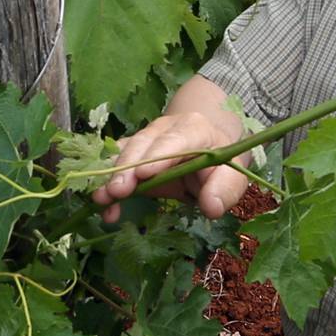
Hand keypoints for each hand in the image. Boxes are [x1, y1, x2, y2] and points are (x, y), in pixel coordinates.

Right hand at [94, 113, 252, 223]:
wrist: (208, 143)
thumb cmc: (219, 161)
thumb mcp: (233, 174)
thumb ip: (225, 189)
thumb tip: (211, 207)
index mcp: (193, 129)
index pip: (176, 140)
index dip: (159, 156)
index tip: (144, 174)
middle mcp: (164, 129)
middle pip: (142, 145)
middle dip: (127, 168)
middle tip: (116, 192)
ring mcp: (145, 138)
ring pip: (124, 153)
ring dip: (110, 177)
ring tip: (102, 200)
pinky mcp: (132, 152)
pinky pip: (115, 164)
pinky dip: (107, 183)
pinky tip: (105, 206)